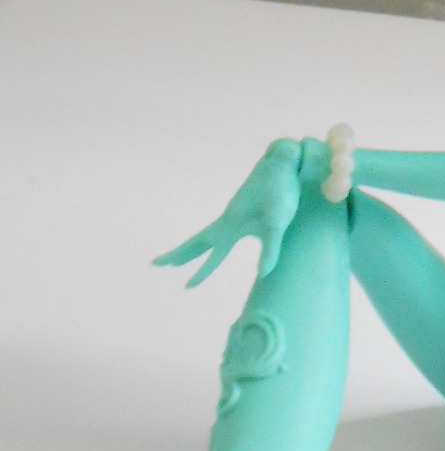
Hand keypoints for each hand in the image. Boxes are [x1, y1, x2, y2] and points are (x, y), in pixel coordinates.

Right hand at [154, 139, 304, 285]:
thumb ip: (270, 248)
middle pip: (196, 241)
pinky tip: (216, 242)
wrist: (283, 164)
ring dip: (191, 249)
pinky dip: (211, 241)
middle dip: (178, 254)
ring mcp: (234, 215)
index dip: (202, 272)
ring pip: (206, 235)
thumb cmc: (281, 191)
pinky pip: (220, 231)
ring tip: (177, 260)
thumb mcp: (277, 222)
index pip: (212, 252)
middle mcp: (228, 219)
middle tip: (155, 263)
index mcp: (232, 223)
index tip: (187, 286)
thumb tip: (262, 275)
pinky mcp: (244, 212)